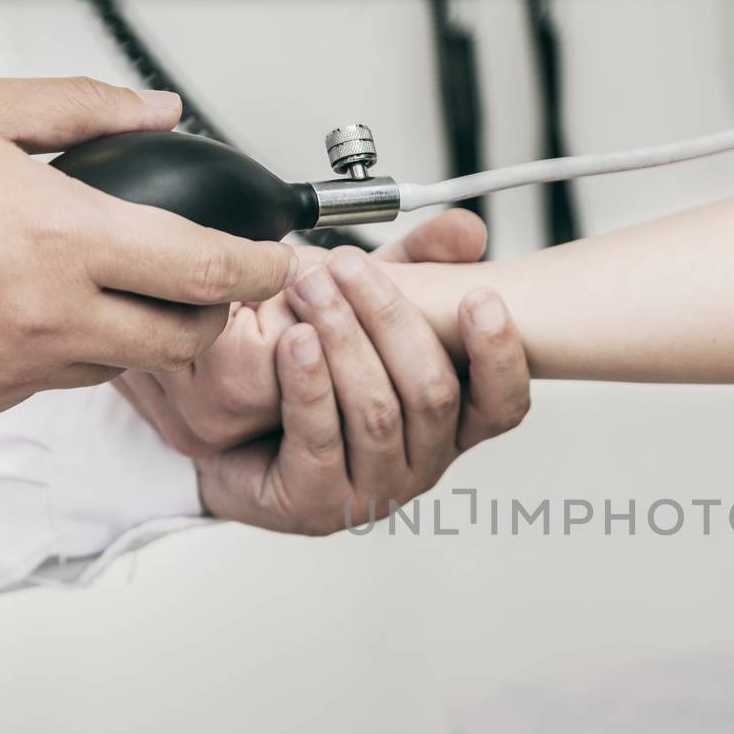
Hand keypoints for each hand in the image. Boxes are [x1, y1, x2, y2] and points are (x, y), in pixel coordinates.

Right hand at [0, 78, 295, 423]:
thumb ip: (84, 112)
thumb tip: (160, 114)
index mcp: (59, 237)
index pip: (205, 271)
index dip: (259, 269)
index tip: (277, 262)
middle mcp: (46, 316)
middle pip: (182, 340)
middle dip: (211, 314)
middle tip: (203, 284)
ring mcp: (9, 370)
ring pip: (115, 366)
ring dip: (129, 333)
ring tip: (92, 285)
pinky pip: (44, 384)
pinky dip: (53, 351)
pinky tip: (14, 308)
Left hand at [192, 232, 529, 534]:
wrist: (231, 431)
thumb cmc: (310, 374)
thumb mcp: (368, 308)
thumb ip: (420, 268)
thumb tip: (469, 229)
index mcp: (450, 422)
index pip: (502, 404)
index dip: (499, 356)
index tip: (481, 300)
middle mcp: (423, 460)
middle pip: (433, 394)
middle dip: (390, 319)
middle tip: (347, 266)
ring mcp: (374, 489)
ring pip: (377, 412)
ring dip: (343, 340)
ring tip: (310, 289)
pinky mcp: (319, 504)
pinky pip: (321, 439)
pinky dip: (309, 384)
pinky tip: (295, 342)